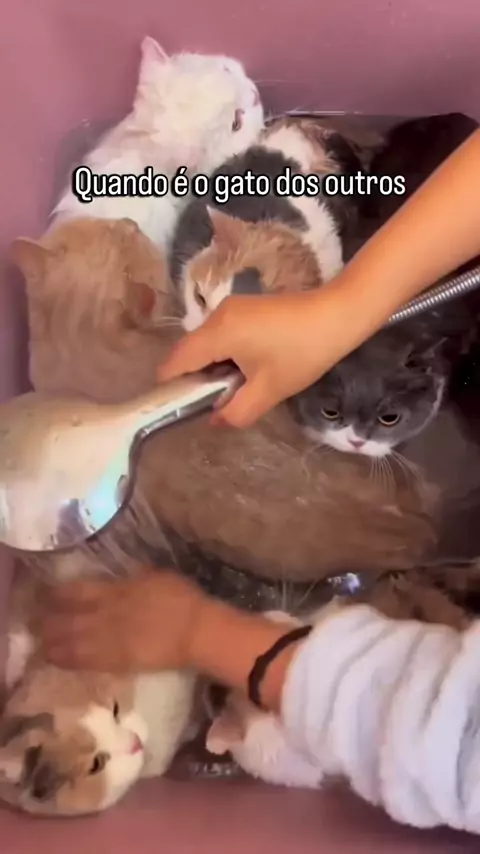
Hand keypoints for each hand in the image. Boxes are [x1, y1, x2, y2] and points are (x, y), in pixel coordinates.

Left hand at [41, 570, 206, 672]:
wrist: (196, 630)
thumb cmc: (182, 598)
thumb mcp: (156, 575)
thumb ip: (133, 578)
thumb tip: (121, 578)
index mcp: (116, 590)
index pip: (77, 591)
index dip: (58, 594)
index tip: (47, 594)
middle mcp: (106, 615)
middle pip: (68, 619)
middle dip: (49, 621)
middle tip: (38, 623)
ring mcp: (110, 640)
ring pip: (72, 643)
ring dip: (53, 644)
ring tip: (43, 644)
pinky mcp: (118, 662)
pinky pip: (87, 662)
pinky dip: (70, 661)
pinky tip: (59, 660)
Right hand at [158, 285, 364, 428]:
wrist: (338, 315)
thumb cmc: (302, 354)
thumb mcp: (269, 391)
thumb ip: (236, 412)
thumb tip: (214, 420)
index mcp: (217, 333)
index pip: (175, 361)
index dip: (171, 387)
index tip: (181, 407)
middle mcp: (217, 315)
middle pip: (188, 351)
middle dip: (195, 379)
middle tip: (214, 403)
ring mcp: (231, 308)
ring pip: (206, 343)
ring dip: (212, 367)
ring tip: (234, 388)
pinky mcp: (245, 307)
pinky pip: (221, 334)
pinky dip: (224, 354)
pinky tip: (247, 369)